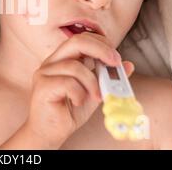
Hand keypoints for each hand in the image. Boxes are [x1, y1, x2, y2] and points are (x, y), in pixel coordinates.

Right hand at [23, 32, 134, 147]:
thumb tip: (128, 65)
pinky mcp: (42, 87)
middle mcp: (51, 62)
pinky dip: (79, 93)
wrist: (49, 133)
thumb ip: (107, 77)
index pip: (81, 38)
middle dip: (101, 50)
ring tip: (96, 97)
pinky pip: (68, 83)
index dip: (101, 43)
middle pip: (76, 41)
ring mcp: (44, 73)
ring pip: (74, 66)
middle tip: (115, 63)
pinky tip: (78, 102)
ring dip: (92, 82)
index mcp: (62, 58)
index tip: (116, 58)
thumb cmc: (68, 111)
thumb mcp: (94, 91)